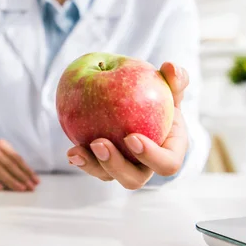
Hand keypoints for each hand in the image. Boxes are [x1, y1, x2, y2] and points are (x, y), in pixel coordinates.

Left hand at [66, 62, 188, 189]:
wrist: (141, 109)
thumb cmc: (161, 100)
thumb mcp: (170, 89)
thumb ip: (175, 79)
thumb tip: (170, 66)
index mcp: (169, 154)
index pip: (165, 164)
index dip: (150, 156)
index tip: (131, 137)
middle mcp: (146, 167)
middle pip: (133, 178)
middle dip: (115, 165)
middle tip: (99, 144)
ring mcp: (123, 168)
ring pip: (108, 175)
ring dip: (91, 165)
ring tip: (75, 151)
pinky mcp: (103, 165)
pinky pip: (92, 166)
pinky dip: (81, 159)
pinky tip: (70, 152)